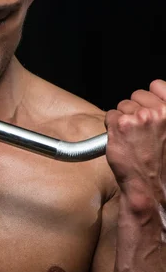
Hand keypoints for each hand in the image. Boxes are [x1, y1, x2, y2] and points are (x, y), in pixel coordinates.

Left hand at [105, 80, 165, 207]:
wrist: (149, 186)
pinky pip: (110, 116)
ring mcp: (139, 117)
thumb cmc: (160, 165)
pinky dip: (111, 127)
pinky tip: (120, 140)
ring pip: (122, 106)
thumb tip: (155, 103)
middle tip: (137, 131)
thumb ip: (163, 116)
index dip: (149, 96)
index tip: (146, 106)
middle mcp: (159, 112)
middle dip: (134, 110)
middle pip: (137, 95)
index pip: (158, 85)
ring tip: (130, 138)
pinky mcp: (120, 125)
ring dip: (122, 120)